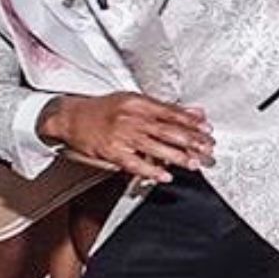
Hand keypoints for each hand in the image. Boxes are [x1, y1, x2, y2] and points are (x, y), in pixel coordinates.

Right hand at [38, 93, 213, 182]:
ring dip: (177, 156)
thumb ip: (165, 108)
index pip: (172, 112)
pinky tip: (164, 176)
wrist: (70, 116)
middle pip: (167, 129)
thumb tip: (194, 111)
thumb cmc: (103, 109)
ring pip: (154, 146)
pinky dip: (151, 170)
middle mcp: (132, 117)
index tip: (208, 130)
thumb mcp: (134, 101)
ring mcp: (121, 134)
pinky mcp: (111, 151)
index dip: (192, 122)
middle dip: (190, 140)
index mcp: (139, 103)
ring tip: (193, 164)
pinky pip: (134, 163)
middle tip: (207, 149)